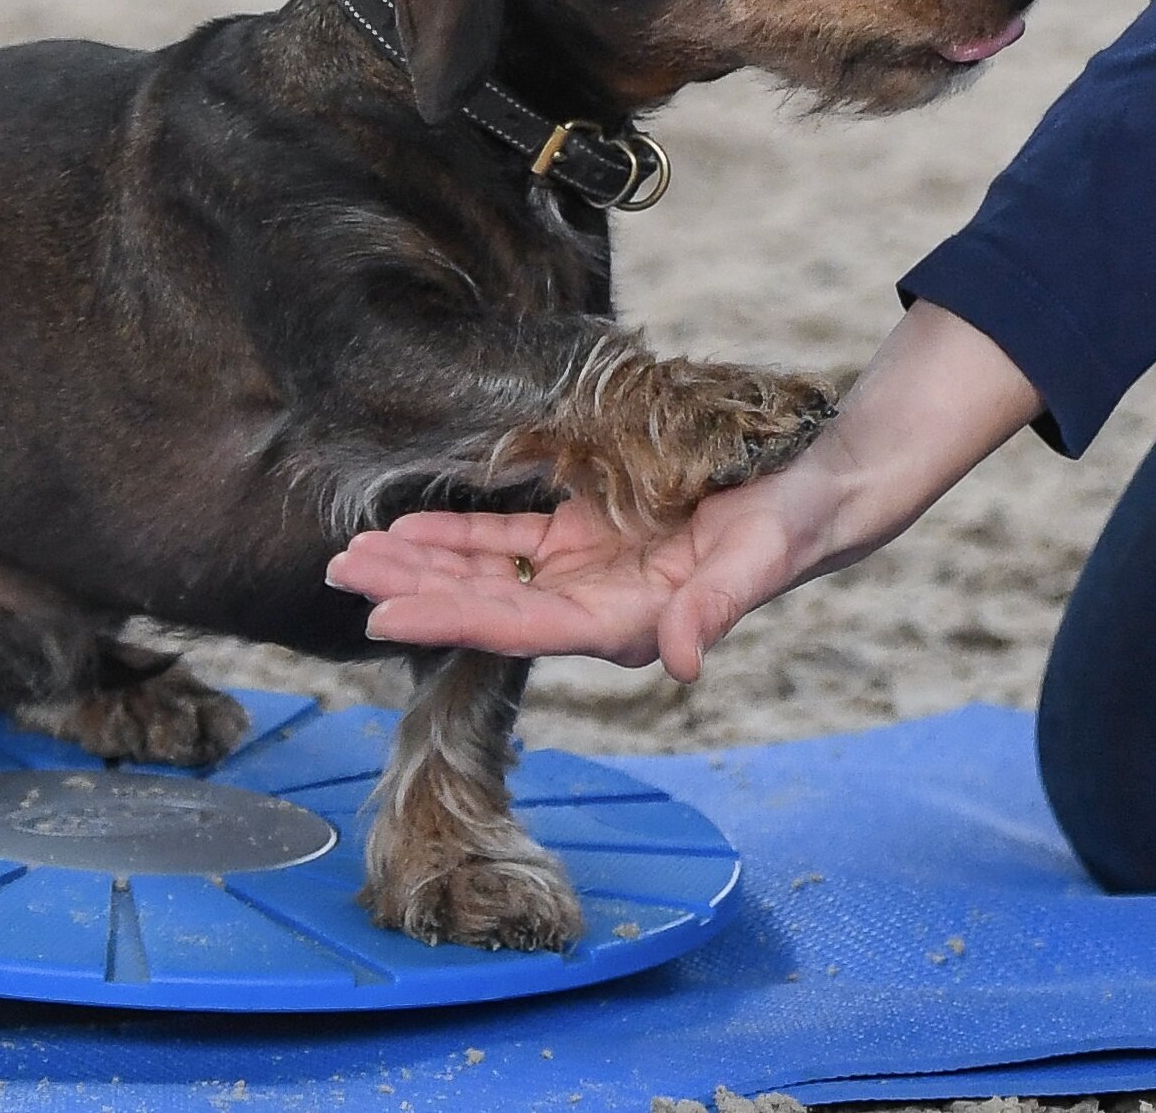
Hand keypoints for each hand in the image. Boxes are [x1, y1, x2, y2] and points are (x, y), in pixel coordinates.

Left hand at [324, 435, 862, 682]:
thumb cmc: (794, 527)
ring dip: (420, 562)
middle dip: (410, 590)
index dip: (450, 617)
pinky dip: (457, 532)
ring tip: (352, 553)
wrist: (818, 493)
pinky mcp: (585, 535)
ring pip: (485, 570)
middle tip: (337, 575)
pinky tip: (407, 526)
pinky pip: (508, 536)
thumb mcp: (761, 559)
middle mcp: (592, 607)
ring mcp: (584, 571)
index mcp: (625, 624)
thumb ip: (715, 609)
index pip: (519, 626)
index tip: (383, 614)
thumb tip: (680, 662)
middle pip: (484, 603)